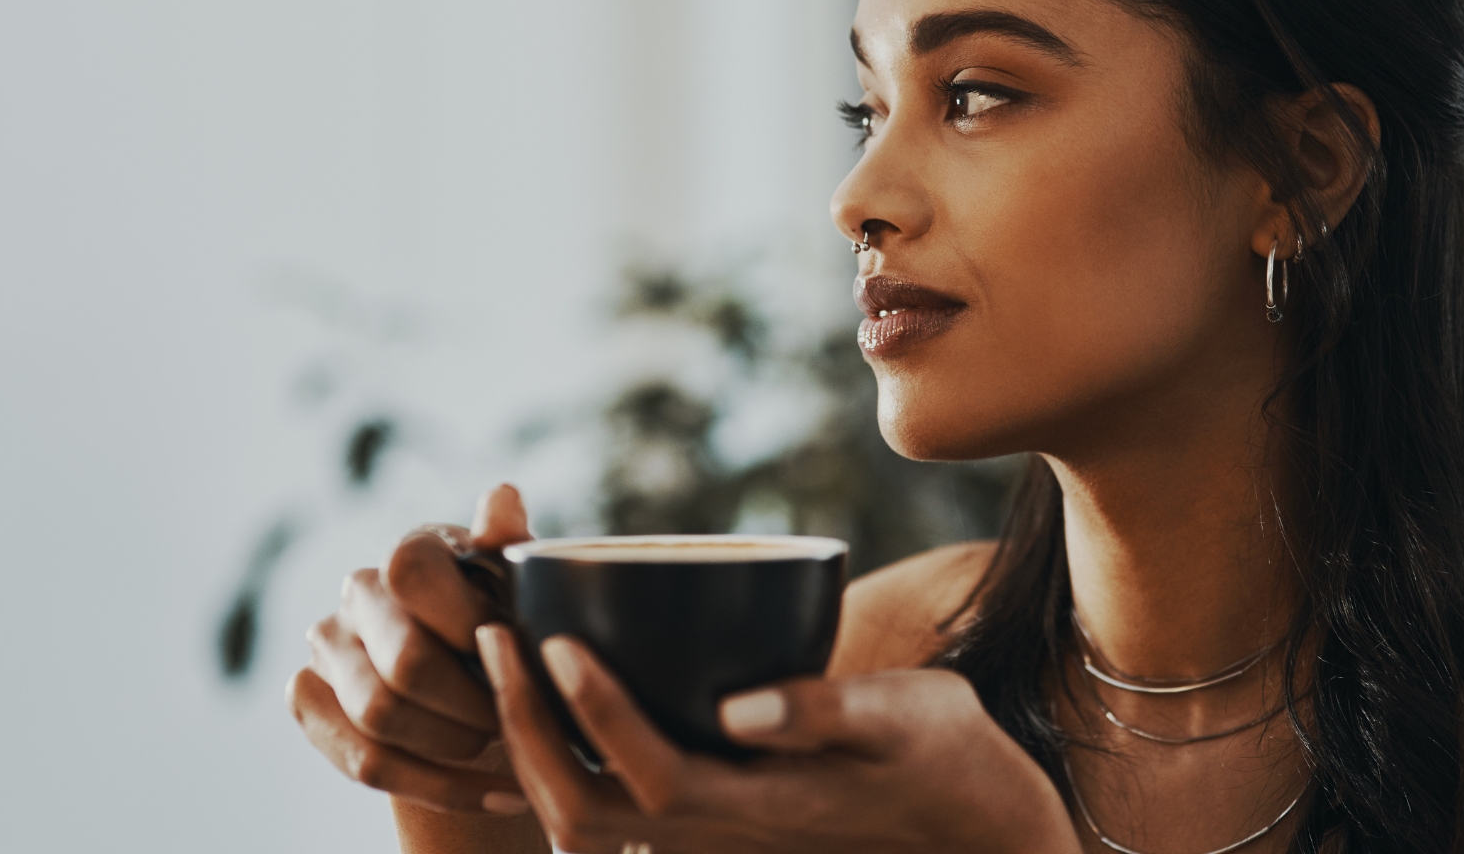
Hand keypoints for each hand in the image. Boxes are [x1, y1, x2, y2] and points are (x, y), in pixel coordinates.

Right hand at [287, 484, 535, 815]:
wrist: (476, 684)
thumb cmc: (510, 624)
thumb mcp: (525, 586)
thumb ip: (511, 545)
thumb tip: (503, 495)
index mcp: (411, 551)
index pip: (413, 575)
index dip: (471, 625)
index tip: (517, 654)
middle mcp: (358, 593)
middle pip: (404, 663)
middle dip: (472, 703)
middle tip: (515, 716)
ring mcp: (326, 648)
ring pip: (380, 718)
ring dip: (455, 746)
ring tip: (502, 746)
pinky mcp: (309, 701)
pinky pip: (365, 763)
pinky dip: (438, 787)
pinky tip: (496, 794)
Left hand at [476, 626, 1082, 853]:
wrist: (968, 818)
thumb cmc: (944, 756)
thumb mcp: (904, 719)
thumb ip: (823, 712)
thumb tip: (737, 707)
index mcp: (758, 806)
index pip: (648, 773)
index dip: (591, 712)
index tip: (552, 638)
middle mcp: (716, 829)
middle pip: (583, 811)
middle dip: (524, 728)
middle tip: (495, 635)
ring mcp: (707, 827)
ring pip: (583, 814)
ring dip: (528, 742)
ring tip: (499, 654)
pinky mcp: (708, 807)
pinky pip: (608, 799)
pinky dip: (557, 754)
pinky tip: (534, 703)